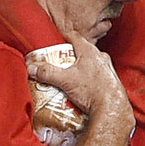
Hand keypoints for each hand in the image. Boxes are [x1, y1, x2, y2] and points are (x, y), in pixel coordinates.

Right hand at [26, 31, 133, 145]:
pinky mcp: (110, 81)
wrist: (111, 109)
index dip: (63, 38)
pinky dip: (87, 79)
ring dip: (79, 69)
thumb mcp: (65, 80)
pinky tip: (80, 90)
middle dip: (69, 56)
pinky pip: (96, 76)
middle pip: (81, 51)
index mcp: (89, 51)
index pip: (74, 36)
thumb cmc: (92, 91)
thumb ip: (47, 73)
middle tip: (57, 64)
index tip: (54, 42)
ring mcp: (107, 69)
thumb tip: (32, 68)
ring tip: (67, 79)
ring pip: (90, 64)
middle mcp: (100, 57)